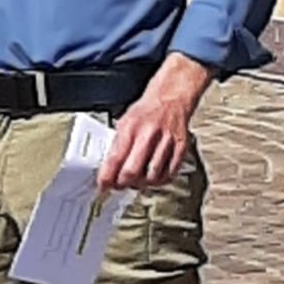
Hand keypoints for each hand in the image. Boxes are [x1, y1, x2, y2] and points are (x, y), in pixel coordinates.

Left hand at [97, 54, 213, 192]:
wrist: (171, 98)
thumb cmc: (146, 111)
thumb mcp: (124, 122)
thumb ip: (118, 144)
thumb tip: (108, 168)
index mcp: (131, 127)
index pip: (115, 158)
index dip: (107, 176)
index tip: (103, 185)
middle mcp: (149, 134)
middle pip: (133, 171)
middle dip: (122, 183)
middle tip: (118, 185)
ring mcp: (166, 142)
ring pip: (151, 177)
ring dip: (141, 184)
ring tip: (136, 182)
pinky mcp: (180, 148)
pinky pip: (169, 174)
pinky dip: (158, 181)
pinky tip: (152, 178)